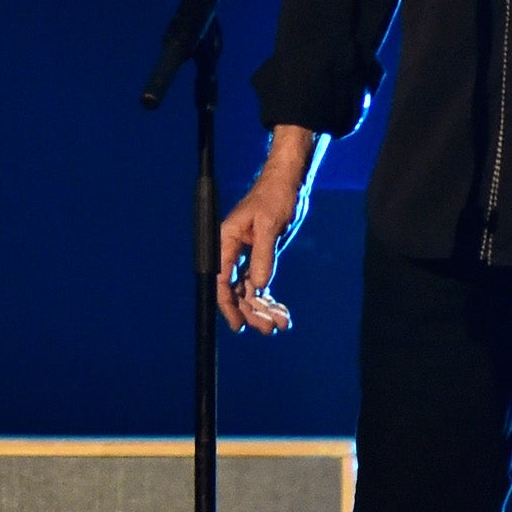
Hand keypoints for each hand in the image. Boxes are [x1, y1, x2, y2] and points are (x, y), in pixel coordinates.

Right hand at [216, 126, 322, 334]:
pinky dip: (271, 299)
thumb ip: (263, 255)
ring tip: (281, 325)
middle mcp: (232, 252)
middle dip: (252, 311)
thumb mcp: (270, 225)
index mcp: (226, 241)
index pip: (222, 280)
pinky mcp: (261, 258)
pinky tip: (282, 313)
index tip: (240, 325)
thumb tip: (259, 286)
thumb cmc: (275, 196)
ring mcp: (247, 257)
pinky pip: (261, 285)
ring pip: (250, 292)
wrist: (289, 183)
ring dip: (263, 309)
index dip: (229, 305)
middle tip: (269, 328)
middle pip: (236, 291)